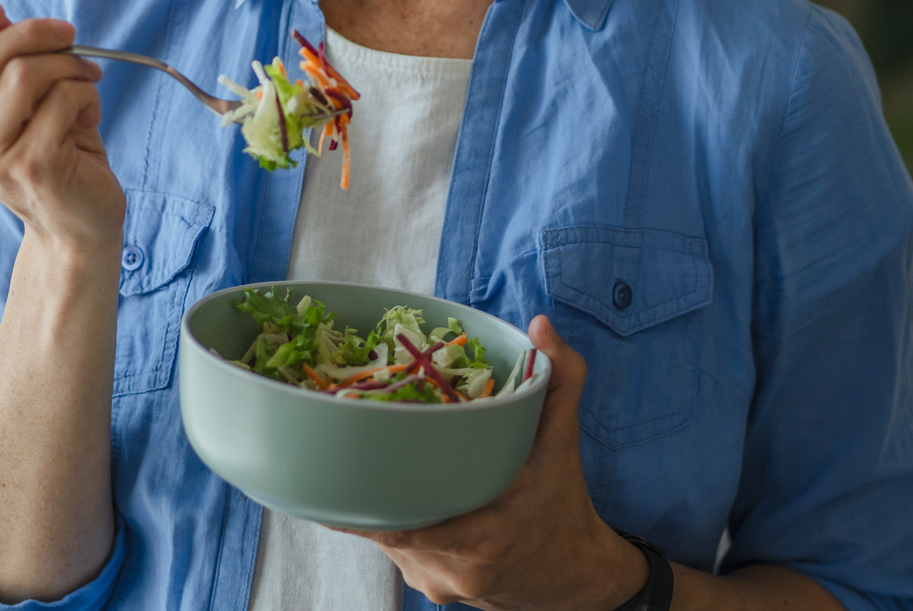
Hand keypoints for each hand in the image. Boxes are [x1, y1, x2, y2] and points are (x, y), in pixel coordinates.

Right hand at [0, 0, 126, 257]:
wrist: (76, 223)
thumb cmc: (50, 152)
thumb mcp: (14, 100)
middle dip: (31, 32)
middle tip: (67, 35)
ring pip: (23, 74)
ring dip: (66, 63)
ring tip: (85, 78)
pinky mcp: (32, 166)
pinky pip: (61, 98)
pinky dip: (86, 92)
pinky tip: (89, 112)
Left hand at [346, 316, 646, 610]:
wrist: (574, 578)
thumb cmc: (563, 502)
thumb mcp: (564, 441)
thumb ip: (559, 379)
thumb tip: (541, 326)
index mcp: (486, 535)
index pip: (402, 522)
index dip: (362, 495)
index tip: (338, 459)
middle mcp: (455, 568)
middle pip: (383, 524)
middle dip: (362, 485)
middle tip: (343, 443)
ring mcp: (436, 582)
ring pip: (383, 536)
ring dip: (373, 501)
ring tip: (361, 461)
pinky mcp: (427, 586)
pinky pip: (393, 548)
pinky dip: (387, 519)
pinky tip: (388, 491)